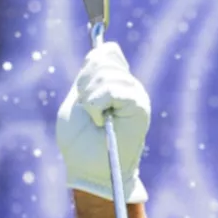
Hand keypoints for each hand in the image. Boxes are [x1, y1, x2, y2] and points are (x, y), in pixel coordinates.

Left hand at [56, 42, 150, 202]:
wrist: (89, 169)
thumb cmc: (80, 140)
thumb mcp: (79, 98)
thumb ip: (90, 74)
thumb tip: (105, 47)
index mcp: (117, 82)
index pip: (107, 52)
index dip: (88, 69)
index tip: (84, 95)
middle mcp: (130, 85)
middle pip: (103, 60)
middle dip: (85, 86)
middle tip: (89, 112)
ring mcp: (136, 95)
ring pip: (105, 75)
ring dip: (89, 99)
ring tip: (95, 119)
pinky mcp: (139, 106)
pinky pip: (111, 90)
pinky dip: (96, 106)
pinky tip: (101, 122)